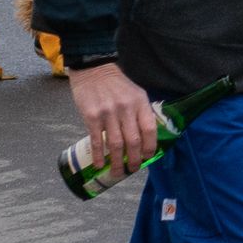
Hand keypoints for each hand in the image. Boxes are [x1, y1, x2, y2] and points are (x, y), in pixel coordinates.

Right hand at [69, 60, 158, 177]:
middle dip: (135, 160)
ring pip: (116, 145)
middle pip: (134, 141)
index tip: (148, 157)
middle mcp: (126, 108)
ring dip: (118, 162)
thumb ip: (141, 112)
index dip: (150, 147)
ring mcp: (108, 113)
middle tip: (133, 169)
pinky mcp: (92, 116)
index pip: (150, 129)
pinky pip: (97, 141)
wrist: (94, 69)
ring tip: (118, 172)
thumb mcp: (136, 93)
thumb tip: (146, 139)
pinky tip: (100, 165)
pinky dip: (99, 156)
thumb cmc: (117, 84)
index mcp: (140, 102)